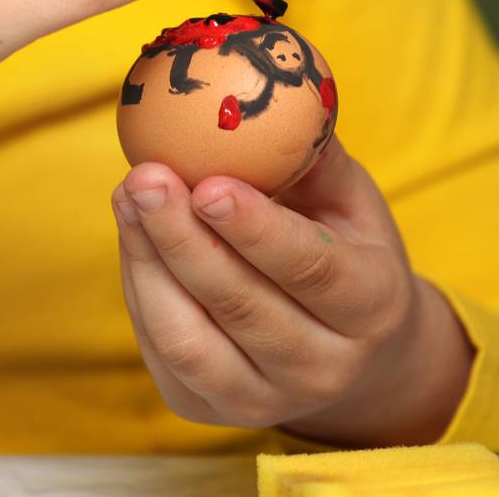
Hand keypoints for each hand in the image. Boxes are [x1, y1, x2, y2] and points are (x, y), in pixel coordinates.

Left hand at [110, 133, 475, 446]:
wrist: (353, 351)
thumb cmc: (347, 249)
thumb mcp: (351, 197)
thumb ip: (311, 152)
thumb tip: (268, 86)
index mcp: (371, 306)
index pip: (311, 270)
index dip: (257, 229)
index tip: (210, 183)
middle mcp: (325, 367)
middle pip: (241, 305)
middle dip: (183, 237)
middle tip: (144, 176)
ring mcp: (264, 400)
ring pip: (190, 338)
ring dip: (149, 262)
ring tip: (128, 196)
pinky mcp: (210, 412)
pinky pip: (162, 351)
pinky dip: (139, 288)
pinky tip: (132, 233)